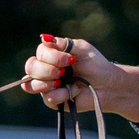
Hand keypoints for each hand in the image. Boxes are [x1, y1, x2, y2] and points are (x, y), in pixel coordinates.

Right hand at [23, 34, 138, 122]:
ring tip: (62, 82)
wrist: (108, 85)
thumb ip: (63, 44)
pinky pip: (47, 98)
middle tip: (63, 72)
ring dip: (47, 82)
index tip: (70, 60)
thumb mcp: (82, 49)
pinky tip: (71, 92)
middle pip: (30, 67)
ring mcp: (47, 85)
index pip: (39, 53)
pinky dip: (60, 94)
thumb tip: (44, 38)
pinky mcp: (52, 100)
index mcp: (52, 55)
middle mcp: (46, 69)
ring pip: (30, 85)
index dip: (51, 57)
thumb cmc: (96, 65)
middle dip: (46, 70)